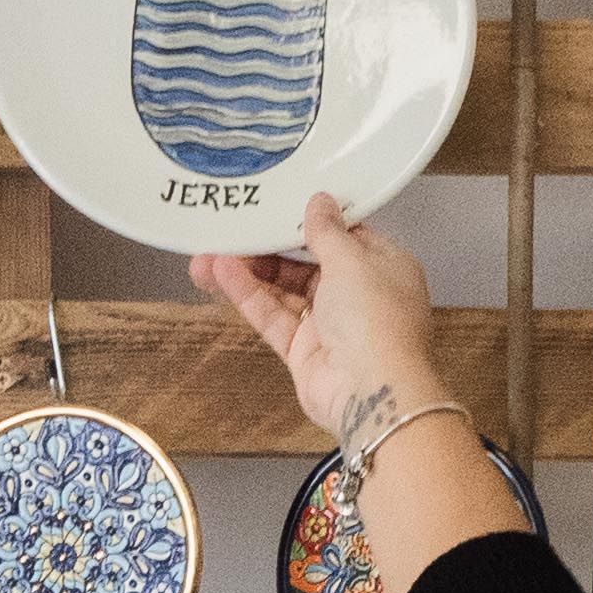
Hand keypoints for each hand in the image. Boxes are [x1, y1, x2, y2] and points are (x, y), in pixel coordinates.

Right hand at [190, 194, 442, 446]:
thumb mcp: (352, 260)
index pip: (345, 236)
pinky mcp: (303, 350)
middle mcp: (359, 295)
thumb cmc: (375, 319)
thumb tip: (319, 201)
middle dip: (269, 248)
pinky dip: (248, 296)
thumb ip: (327, 231)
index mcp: (384, 267)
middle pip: (307, 264)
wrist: (370, 392)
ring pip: (284, 291)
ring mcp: (330, 325)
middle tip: (232, 229)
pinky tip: (220, 275)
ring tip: (208, 254)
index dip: (311, 222)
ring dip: (249, 272)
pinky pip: (273, 316)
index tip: (277, 204)